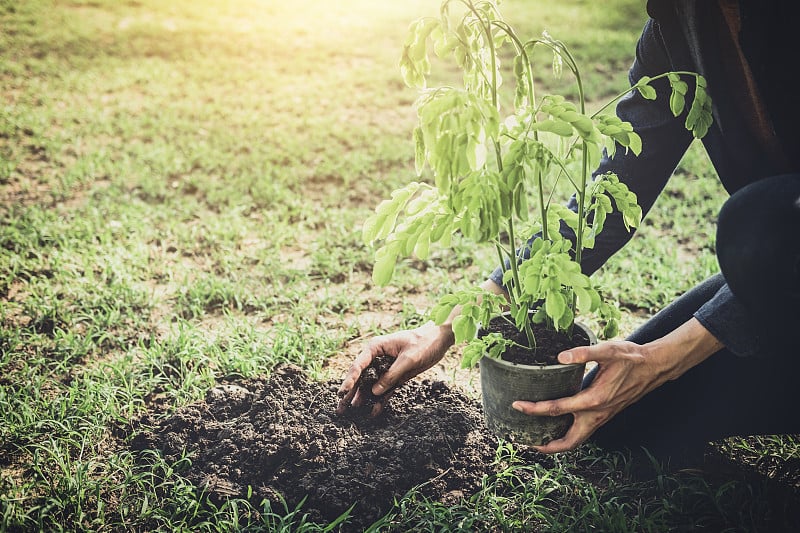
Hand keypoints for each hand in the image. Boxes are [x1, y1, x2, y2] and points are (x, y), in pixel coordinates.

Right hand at [336, 321, 454, 415]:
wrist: (438, 341)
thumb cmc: (423, 343)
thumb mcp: (408, 359)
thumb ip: (391, 375)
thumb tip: (374, 392)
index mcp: (375, 348)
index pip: (358, 365)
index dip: (349, 380)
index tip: (343, 392)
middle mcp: (376, 358)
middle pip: (359, 377)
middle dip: (349, 393)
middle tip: (339, 409)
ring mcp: (384, 368)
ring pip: (369, 386)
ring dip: (361, 399)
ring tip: (351, 414)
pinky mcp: (393, 377)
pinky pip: (384, 390)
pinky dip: (379, 400)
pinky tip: (373, 412)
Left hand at [512, 318, 722, 452]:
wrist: (654, 366)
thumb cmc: (631, 357)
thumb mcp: (608, 350)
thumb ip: (584, 353)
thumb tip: (561, 356)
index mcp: (594, 400)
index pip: (558, 409)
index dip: (535, 409)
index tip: (517, 405)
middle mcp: (597, 414)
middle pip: (568, 442)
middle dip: (545, 446)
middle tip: (524, 441)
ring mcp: (602, 417)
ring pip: (577, 440)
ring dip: (557, 444)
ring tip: (537, 440)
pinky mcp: (604, 415)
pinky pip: (583, 433)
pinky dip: (568, 435)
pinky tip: (557, 425)